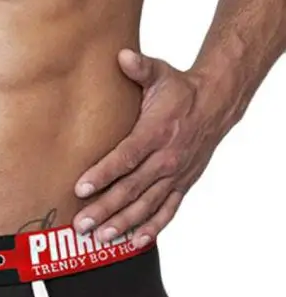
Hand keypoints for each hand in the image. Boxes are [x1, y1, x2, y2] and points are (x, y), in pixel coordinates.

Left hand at [73, 49, 233, 247]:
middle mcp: (165, 159)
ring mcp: (175, 175)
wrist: (216, 104)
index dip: (102, 174)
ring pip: (147, 205)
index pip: (125, 157)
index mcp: (155, 133)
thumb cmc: (180, 91)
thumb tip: (121, 55)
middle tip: (81, 223)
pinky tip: (135, 242)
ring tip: (101, 238)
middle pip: (131, 189)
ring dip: (124, 223)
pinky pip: (168, 211)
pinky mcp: (182, 185)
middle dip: (105, 208)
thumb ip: (140, 68)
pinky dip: (153, 227)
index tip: (81, 188)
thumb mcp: (161, 74)